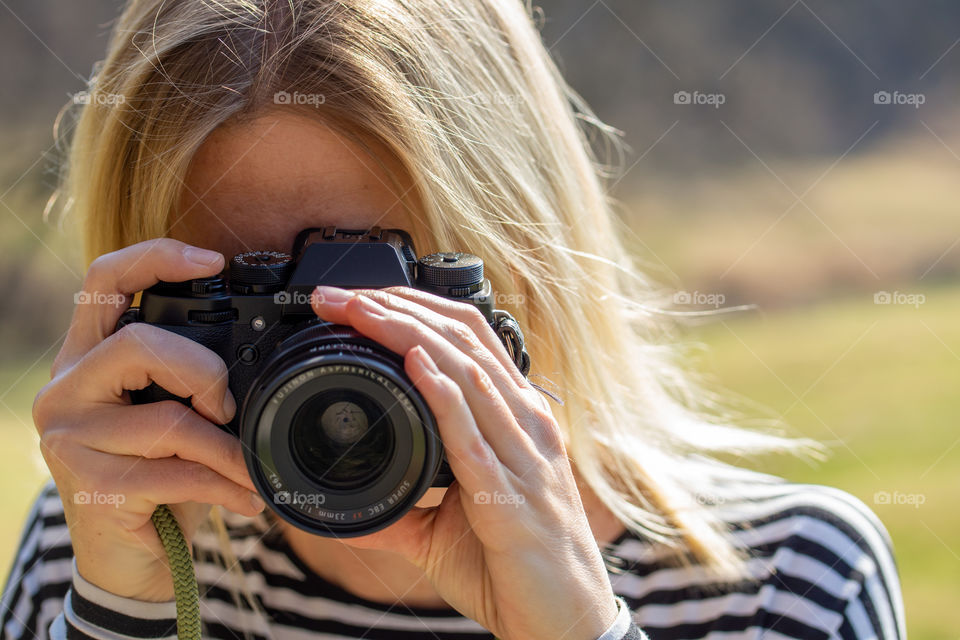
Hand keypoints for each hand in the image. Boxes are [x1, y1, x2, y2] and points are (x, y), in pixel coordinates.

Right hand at [32, 239, 264, 601]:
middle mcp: (66, 388)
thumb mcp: (171, 412)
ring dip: (227, 449)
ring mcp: (69, 438)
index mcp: (87, 356)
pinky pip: (175, 474)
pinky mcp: (89, 487)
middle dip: (204, 375)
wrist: (130, 559)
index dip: (155, 257)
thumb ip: (188, 376)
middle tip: (227, 411)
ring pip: (167, 420)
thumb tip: (257, 353)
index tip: (212, 260)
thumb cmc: (158, 476)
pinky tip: (246, 497)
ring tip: (250, 467)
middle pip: (139, 344)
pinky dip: (223, 486)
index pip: (103, 280)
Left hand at [311, 285, 618, 639]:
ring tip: (358, 311)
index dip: (413, 308)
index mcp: (515, 419)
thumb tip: (340, 501)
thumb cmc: (515, 565)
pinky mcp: (513, 495)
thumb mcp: (448, 525)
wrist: (562, 623)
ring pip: (467, 373)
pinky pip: (476, 434)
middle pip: (463, 340)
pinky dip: (443, 394)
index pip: (467, 340)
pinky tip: (414, 364)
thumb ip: (401, 503)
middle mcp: (525, 423)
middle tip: (336, 295)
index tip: (356, 299)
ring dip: (407, 335)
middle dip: (397, 308)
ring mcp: (523, 454)